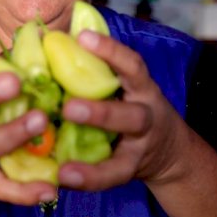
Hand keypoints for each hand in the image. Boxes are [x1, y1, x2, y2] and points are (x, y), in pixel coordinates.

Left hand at [55, 30, 185, 190]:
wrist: (168, 150)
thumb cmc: (130, 104)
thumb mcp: (124, 84)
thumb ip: (95, 67)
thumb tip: (47, 36)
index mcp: (141, 88)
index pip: (132, 65)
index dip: (110, 50)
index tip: (83, 36)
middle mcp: (146, 116)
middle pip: (131, 116)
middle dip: (100, 113)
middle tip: (68, 107)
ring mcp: (140, 146)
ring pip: (121, 158)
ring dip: (93, 164)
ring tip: (65, 166)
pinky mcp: (130, 170)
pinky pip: (111, 177)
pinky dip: (88, 179)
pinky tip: (62, 178)